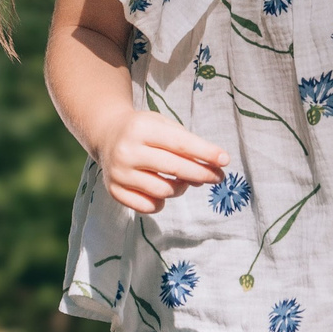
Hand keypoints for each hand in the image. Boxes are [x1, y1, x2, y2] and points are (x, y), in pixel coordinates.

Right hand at [91, 109, 227, 214]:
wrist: (106, 134)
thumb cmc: (143, 130)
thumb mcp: (162, 124)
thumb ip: (186, 145)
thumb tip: (208, 172)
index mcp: (141, 128)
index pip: (180, 144)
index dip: (206, 153)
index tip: (225, 160)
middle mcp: (127, 151)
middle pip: (174, 168)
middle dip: (202, 174)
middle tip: (219, 177)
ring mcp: (119, 173)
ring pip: (164, 191)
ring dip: (181, 188)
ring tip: (184, 180)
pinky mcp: (114, 190)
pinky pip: (148, 206)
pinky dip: (161, 202)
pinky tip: (163, 189)